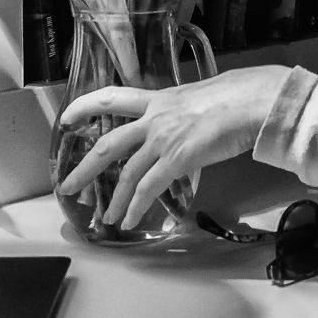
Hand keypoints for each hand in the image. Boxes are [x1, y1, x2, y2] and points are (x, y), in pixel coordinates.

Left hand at [56, 65, 291, 227]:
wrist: (251, 101)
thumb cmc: (236, 96)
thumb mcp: (199, 97)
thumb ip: (183, 111)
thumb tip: (186, 121)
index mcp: (159, 99)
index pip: (113, 98)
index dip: (86, 105)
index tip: (66, 117)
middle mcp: (156, 118)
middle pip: (110, 143)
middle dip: (85, 167)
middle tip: (68, 185)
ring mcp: (165, 139)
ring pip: (127, 173)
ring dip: (114, 199)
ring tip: (107, 218)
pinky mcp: (178, 158)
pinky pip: (149, 188)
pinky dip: (136, 207)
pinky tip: (130, 221)